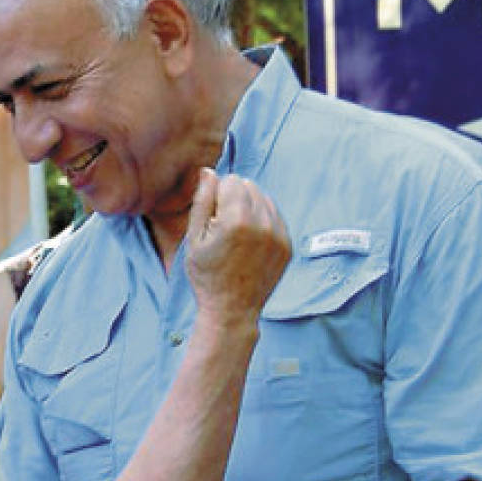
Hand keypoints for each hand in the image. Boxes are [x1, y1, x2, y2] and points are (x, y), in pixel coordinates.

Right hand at [185, 168, 290, 327]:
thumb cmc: (207, 275)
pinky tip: (250, 244)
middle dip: (234, 199)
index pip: (229, 180)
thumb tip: (208, 171)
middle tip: (224, 229)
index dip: (216, 197)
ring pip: (264, 199)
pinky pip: (275, 216)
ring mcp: (279, 235)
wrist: (231, 310)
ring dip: (250, 209)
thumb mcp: (194, 238)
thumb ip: (202, 201)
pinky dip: (263, 223)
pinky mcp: (287, 245)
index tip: (212, 221)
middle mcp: (263, 224)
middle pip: (248, 186)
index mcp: (237, 220)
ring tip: (237, 236)